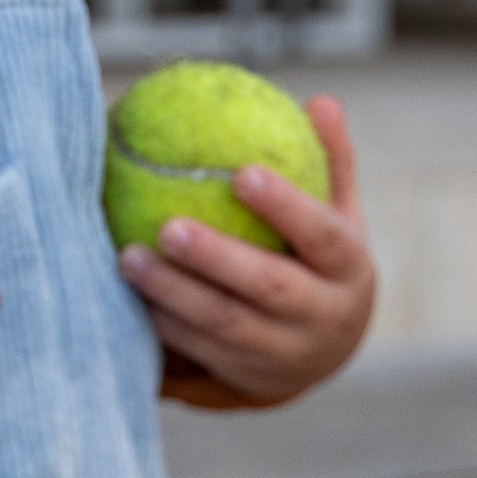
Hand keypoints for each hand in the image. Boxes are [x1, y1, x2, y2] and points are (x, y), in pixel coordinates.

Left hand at [118, 94, 373, 404]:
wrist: (326, 350)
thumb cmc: (322, 257)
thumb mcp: (337, 215)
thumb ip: (329, 161)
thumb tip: (321, 101)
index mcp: (349, 269)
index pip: (321, 235)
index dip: (285, 207)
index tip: (242, 173)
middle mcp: (323, 317)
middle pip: (268, 287)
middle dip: (217, 258)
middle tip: (168, 225)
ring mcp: (285, 354)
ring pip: (224, 325)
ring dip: (173, 293)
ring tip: (129, 256)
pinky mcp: (247, 376)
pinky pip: (198, 350)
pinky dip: (162, 321)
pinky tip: (127, 291)